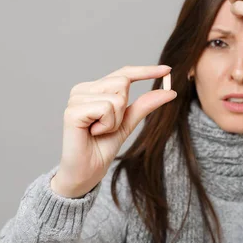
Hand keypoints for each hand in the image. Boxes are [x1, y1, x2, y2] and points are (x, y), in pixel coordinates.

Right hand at [51, 65, 176, 197]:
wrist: (86, 172)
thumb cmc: (101, 148)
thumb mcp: (128, 123)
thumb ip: (145, 105)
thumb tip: (170, 91)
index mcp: (94, 89)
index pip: (123, 73)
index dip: (145, 71)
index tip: (168, 69)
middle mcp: (82, 89)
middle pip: (122, 82)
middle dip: (123, 109)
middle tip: (107, 127)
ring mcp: (76, 99)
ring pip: (117, 97)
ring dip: (115, 121)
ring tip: (98, 131)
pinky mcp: (72, 111)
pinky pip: (106, 108)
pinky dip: (107, 125)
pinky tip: (92, 133)